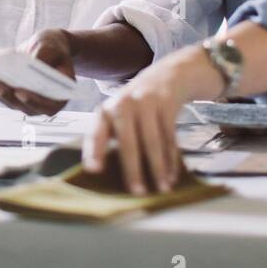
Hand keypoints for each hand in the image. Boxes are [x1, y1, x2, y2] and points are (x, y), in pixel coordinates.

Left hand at [0, 28, 73, 115]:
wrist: (47, 48)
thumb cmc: (53, 47)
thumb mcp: (52, 46)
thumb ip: (44, 55)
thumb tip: (30, 63)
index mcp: (62, 94)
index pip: (49, 104)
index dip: (34, 101)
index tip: (19, 92)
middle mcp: (47, 103)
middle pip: (27, 106)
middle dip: (10, 95)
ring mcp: (32, 102)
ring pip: (14, 103)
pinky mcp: (19, 97)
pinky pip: (6, 97)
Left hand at [84, 45, 217, 194]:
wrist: (167, 74)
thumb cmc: (137, 105)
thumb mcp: (119, 116)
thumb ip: (111, 138)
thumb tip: (105, 175)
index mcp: (105, 111)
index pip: (96, 133)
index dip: (94, 151)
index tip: (93, 170)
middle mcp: (123, 104)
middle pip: (128, 141)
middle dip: (133, 169)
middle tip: (138, 192)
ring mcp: (146, 102)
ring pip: (153, 141)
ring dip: (158, 168)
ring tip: (162, 189)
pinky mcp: (167, 103)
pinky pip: (170, 136)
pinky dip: (172, 158)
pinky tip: (173, 175)